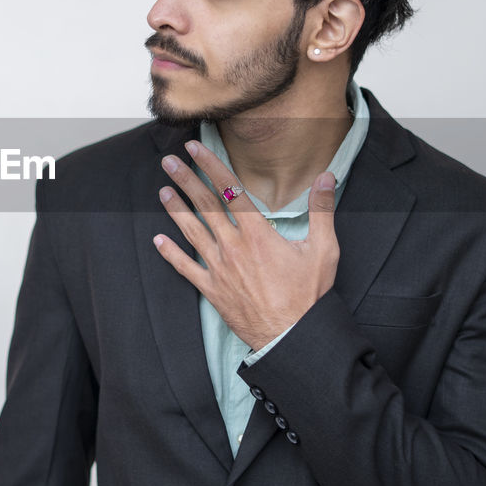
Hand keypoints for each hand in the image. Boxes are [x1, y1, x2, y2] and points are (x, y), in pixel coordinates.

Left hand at [152, 140, 339, 350]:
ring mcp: (219, 269)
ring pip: (192, 232)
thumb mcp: (324, 249)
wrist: (291, 337)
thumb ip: (322, 209)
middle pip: (205, 206)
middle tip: (169, 161)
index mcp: (258, 234)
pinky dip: (171, 254)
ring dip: (176, 210)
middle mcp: (233, 247)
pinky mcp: (212, 290)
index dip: (211, 166)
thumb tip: (327, 176)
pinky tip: (158, 241)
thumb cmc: (309, 295)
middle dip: (186, 180)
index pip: (231, 190)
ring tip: (163, 191)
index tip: (195, 148)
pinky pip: (186, 269)